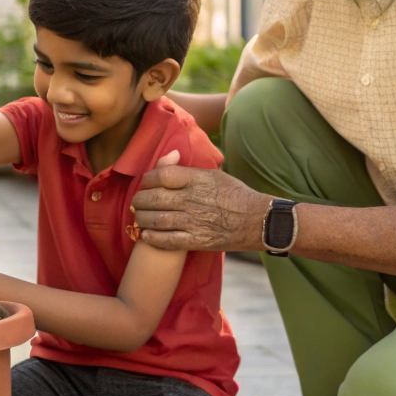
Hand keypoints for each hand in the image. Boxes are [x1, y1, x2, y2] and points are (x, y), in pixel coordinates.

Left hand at [131, 158, 271, 251]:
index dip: (147, 179)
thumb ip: (189, 169)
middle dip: (140, 201)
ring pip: (157, 220)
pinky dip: (153, 238)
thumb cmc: (237, 194)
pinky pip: (167, 240)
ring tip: (139, 218)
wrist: (258, 220)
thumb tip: (171, 155)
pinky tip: (146, 235)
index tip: (145, 183)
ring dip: (142, 219)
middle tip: (137, 203)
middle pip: (154, 198)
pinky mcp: (197, 240)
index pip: (161, 175)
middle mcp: (193, 199)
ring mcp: (194, 221)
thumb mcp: (215, 174)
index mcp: (197, 180)